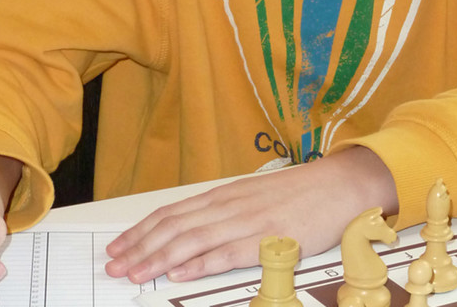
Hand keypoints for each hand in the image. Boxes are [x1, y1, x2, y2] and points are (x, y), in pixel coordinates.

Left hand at [105, 146, 398, 282]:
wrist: (341, 184)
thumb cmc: (301, 193)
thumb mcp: (256, 196)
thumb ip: (226, 213)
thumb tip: (192, 231)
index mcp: (226, 195)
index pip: (173, 213)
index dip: (142, 230)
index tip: (119, 245)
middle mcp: (231, 205)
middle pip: (175, 227)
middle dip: (141, 247)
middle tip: (115, 264)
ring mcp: (250, 220)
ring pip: (194, 240)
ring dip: (159, 258)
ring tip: (136, 272)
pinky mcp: (271, 238)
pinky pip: (229, 252)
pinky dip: (201, 262)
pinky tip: (181, 272)